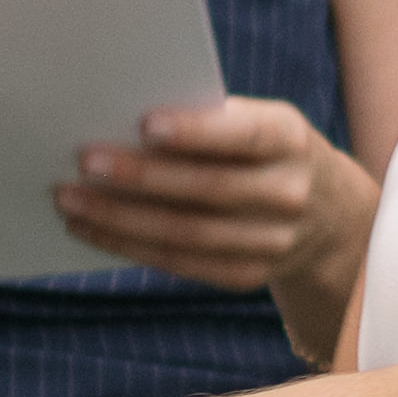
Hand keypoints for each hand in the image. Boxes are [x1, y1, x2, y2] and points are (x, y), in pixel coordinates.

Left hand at [51, 90, 376, 349]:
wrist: (328, 213)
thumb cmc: (264, 149)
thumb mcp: (258, 122)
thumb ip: (209, 121)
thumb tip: (119, 124)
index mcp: (290, 139)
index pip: (244, 135)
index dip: (196, 131)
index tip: (144, 123)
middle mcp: (288, 193)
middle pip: (207, 189)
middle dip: (141, 177)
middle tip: (84, 161)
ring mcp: (272, 242)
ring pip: (187, 234)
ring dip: (120, 218)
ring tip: (69, 199)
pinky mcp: (248, 275)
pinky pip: (181, 263)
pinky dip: (129, 246)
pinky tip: (90, 228)